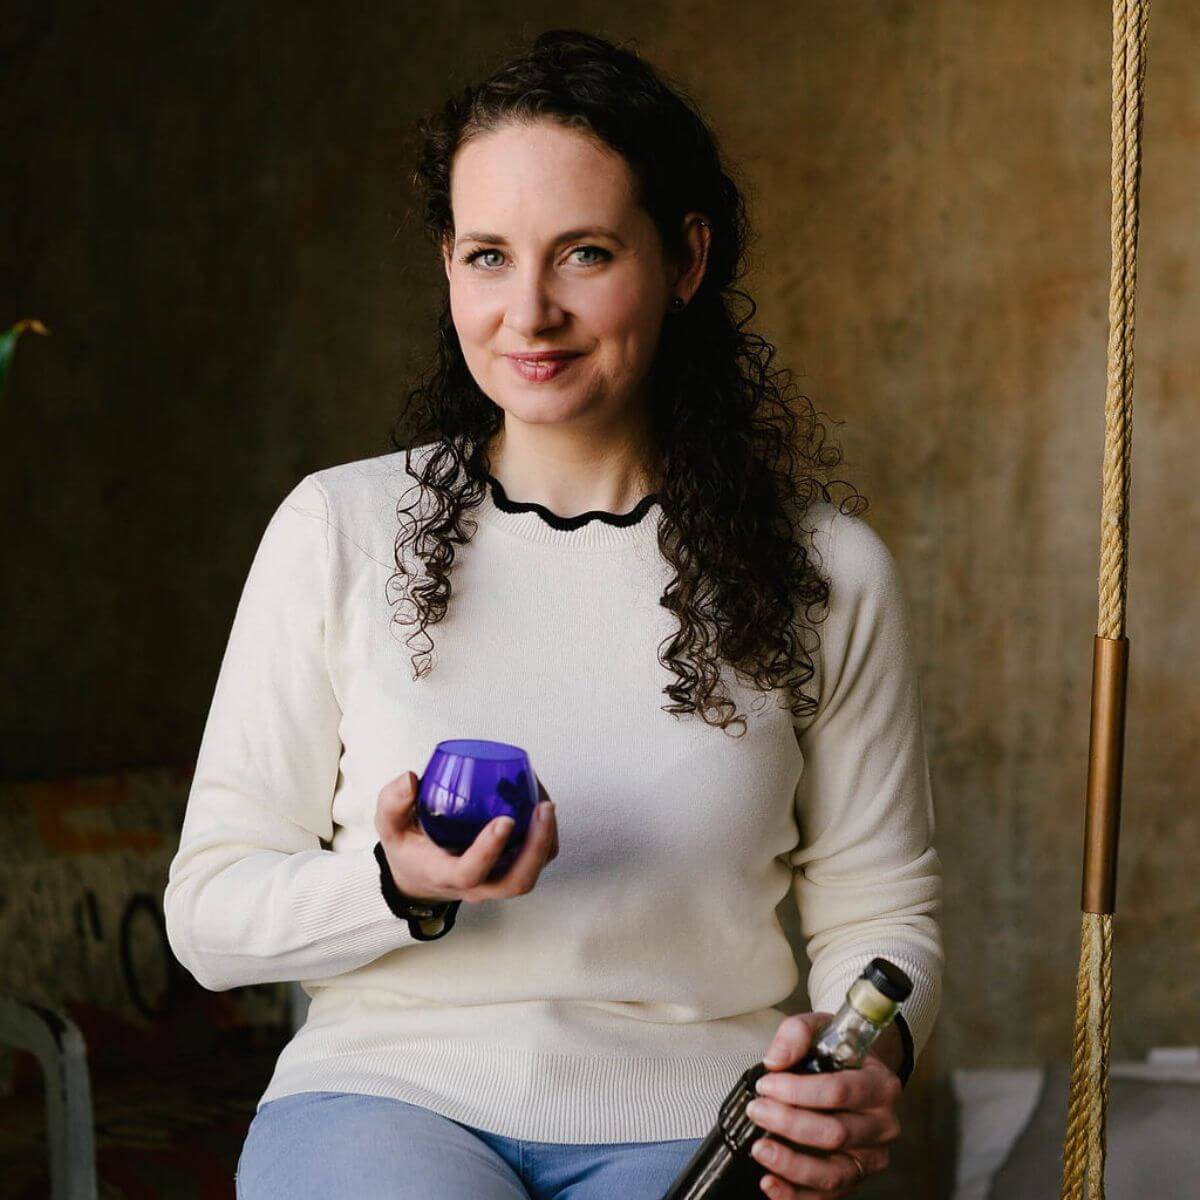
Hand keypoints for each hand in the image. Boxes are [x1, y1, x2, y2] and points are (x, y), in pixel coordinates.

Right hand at [374, 770, 558, 904]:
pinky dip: (546, 835)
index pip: (470, 873)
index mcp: (445, 875)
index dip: (489, 850)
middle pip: (516, 881)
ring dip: (546, 840)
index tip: (504, 820)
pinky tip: (540, 803)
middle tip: (543, 808)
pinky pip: (537, 860)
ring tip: (546, 802)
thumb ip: (393, 803)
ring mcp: (497, 881)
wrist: (419, 879)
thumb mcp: (390, 828)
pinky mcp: (510, 871)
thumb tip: (410, 779)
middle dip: (536, 848)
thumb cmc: (409, 850)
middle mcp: (477, 886)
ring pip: (532, 872)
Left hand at [746, 1011, 902, 1197]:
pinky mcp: (855, 1178)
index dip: (798, 1091)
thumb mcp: (819, 1028)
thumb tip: (775, 1060)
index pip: (839, 1091)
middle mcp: (882, 1125)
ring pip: (833, 1173)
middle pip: (834, 1133)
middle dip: (788, 1123)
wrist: (856, 1072)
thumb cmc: (837, 1052)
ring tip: (760, 1148)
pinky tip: (770, 1183)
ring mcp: (871, 1156)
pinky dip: (795, 1195)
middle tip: (757, 1110)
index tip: (766, 1084)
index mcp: (880, 1085)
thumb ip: (796, 1033)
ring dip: (791, 1164)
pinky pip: (827, 1196)